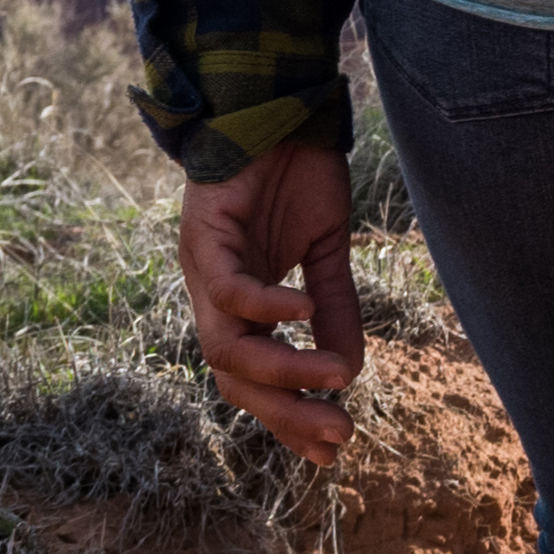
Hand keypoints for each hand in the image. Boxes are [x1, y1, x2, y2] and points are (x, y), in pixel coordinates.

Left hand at [176, 139, 368, 462]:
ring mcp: (202, 269)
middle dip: (286, 412)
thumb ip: (335, 310)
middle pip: (233, 379)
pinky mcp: (203, 236)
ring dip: (282, 370)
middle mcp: (213, 296)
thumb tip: (351, 373)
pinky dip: (266, 307)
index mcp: (240, 305)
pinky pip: (229, 290)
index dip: (289, 417)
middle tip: (338, 432)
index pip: (253, 381)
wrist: (279, 105)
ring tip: (333, 378)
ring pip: (226, 347)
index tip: (334, 447)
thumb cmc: (296, 174)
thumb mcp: (327, 253)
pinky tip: (305, 308)